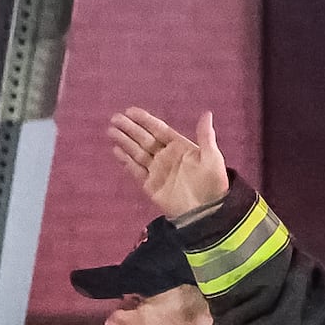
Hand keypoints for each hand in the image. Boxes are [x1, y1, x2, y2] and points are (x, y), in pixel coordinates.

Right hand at [109, 107, 229, 219]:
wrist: (206, 213)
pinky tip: (116, 150)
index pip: (159, 130)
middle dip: (130, 128)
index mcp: (180, 148)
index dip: (145, 120)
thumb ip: (205, 136)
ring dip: (125, 141)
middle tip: (115, 118)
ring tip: (111, 130)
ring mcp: (158, 171)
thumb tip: (207, 113)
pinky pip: (136, 170)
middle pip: (145, 139)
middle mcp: (167, 157)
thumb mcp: (212, 159)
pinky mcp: (151, 185)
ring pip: (137, 152)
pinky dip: (126, 161)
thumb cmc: (213, 184)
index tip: (130, 111)